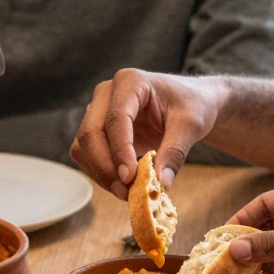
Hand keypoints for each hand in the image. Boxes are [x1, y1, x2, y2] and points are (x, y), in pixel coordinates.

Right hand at [71, 69, 226, 198]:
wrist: (190, 102)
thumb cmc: (192, 105)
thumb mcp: (191, 125)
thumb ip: (176, 152)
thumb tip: (161, 183)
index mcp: (130, 82)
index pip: (116, 118)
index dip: (119, 150)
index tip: (129, 177)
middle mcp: (107, 93)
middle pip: (90, 133)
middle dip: (104, 166)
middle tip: (125, 191)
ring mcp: (97, 111)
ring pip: (82, 146)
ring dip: (99, 173)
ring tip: (126, 191)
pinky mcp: (97, 129)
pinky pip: (86, 155)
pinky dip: (99, 173)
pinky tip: (121, 183)